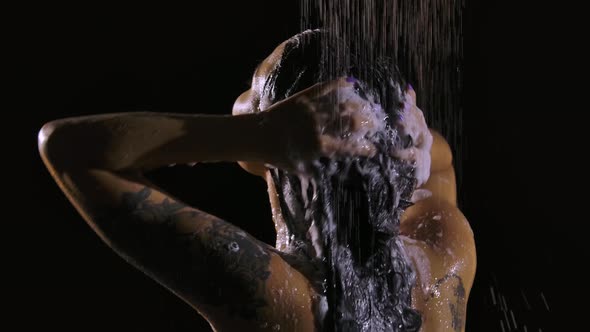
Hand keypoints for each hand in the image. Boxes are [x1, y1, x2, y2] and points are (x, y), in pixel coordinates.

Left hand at [264, 77, 381, 173]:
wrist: (256, 136)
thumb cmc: (276, 155)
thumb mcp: (297, 168)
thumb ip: (315, 172)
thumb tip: (330, 178)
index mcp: (319, 146)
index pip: (348, 148)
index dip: (363, 149)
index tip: (374, 149)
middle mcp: (318, 127)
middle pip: (349, 123)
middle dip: (365, 124)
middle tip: (374, 124)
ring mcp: (311, 110)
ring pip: (340, 105)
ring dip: (357, 105)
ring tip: (367, 107)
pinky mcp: (303, 98)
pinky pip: (323, 88)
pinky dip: (337, 84)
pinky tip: (349, 81)